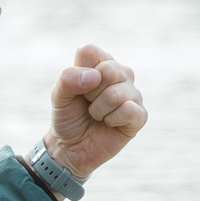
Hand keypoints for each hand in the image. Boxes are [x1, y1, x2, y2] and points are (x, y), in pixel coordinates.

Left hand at [43, 45, 147, 180]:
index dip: (79, 72)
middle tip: (88, 103)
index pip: (90, 51)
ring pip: (116, 93)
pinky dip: (112, 120)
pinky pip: (129, 110)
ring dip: (98, 110)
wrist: (71, 148)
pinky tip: (110, 123)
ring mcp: (133, 94)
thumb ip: (68, 80)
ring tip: (97, 116)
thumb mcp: (59, 97)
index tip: (77, 88)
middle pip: (107, 70)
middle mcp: (121, 74)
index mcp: (100, 63)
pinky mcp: (140, 115)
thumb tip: (95, 76)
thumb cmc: (68, 117)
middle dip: (90, 93)